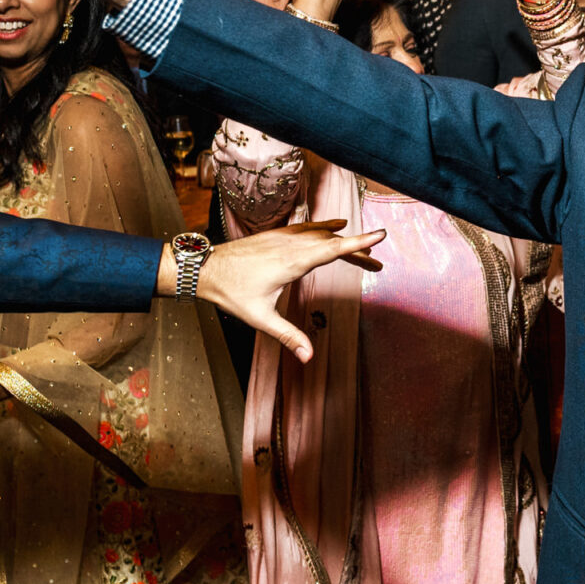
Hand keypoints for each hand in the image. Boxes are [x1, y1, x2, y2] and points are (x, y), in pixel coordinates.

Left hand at [192, 220, 386, 363]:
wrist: (203, 268)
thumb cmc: (230, 292)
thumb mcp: (260, 318)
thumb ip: (287, 336)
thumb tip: (307, 357)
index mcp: (292, 262)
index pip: (334, 249)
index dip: (360, 242)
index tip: (381, 234)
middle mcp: (291, 244)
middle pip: (334, 243)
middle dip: (358, 252)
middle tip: (378, 265)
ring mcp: (283, 236)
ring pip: (322, 234)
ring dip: (343, 242)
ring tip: (363, 252)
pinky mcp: (276, 234)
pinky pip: (308, 228)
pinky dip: (325, 228)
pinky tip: (334, 226)